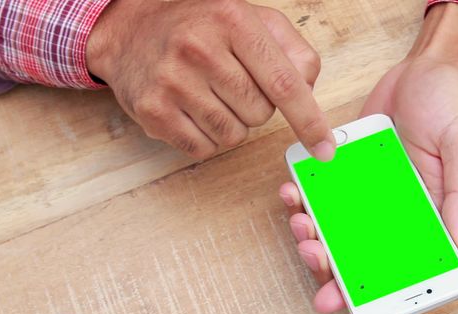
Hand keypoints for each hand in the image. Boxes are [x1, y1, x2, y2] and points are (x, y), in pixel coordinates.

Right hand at [86, 0, 334, 160]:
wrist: (131, 32)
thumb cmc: (204, 29)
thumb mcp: (255, 22)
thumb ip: (294, 53)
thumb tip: (310, 95)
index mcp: (232, 21)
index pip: (284, 82)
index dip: (309, 120)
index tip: (325, 148)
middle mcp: (199, 48)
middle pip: (260, 113)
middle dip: (257, 107)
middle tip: (233, 82)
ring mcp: (171, 81)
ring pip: (234, 135)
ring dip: (232, 124)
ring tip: (210, 94)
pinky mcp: (153, 111)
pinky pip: (204, 148)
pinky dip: (207, 137)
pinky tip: (192, 109)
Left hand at [280, 3, 457, 311]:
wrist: (428, 67)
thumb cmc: (455, 108)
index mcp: (430, 220)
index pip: (404, 270)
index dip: (376, 293)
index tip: (349, 299)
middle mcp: (397, 216)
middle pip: (360, 259)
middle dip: (331, 269)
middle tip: (314, 255)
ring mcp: (369, 196)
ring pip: (334, 232)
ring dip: (311, 236)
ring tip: (301, 221)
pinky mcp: (347, 172)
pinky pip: (321, 193)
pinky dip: (302, 198)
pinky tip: (293, 192)